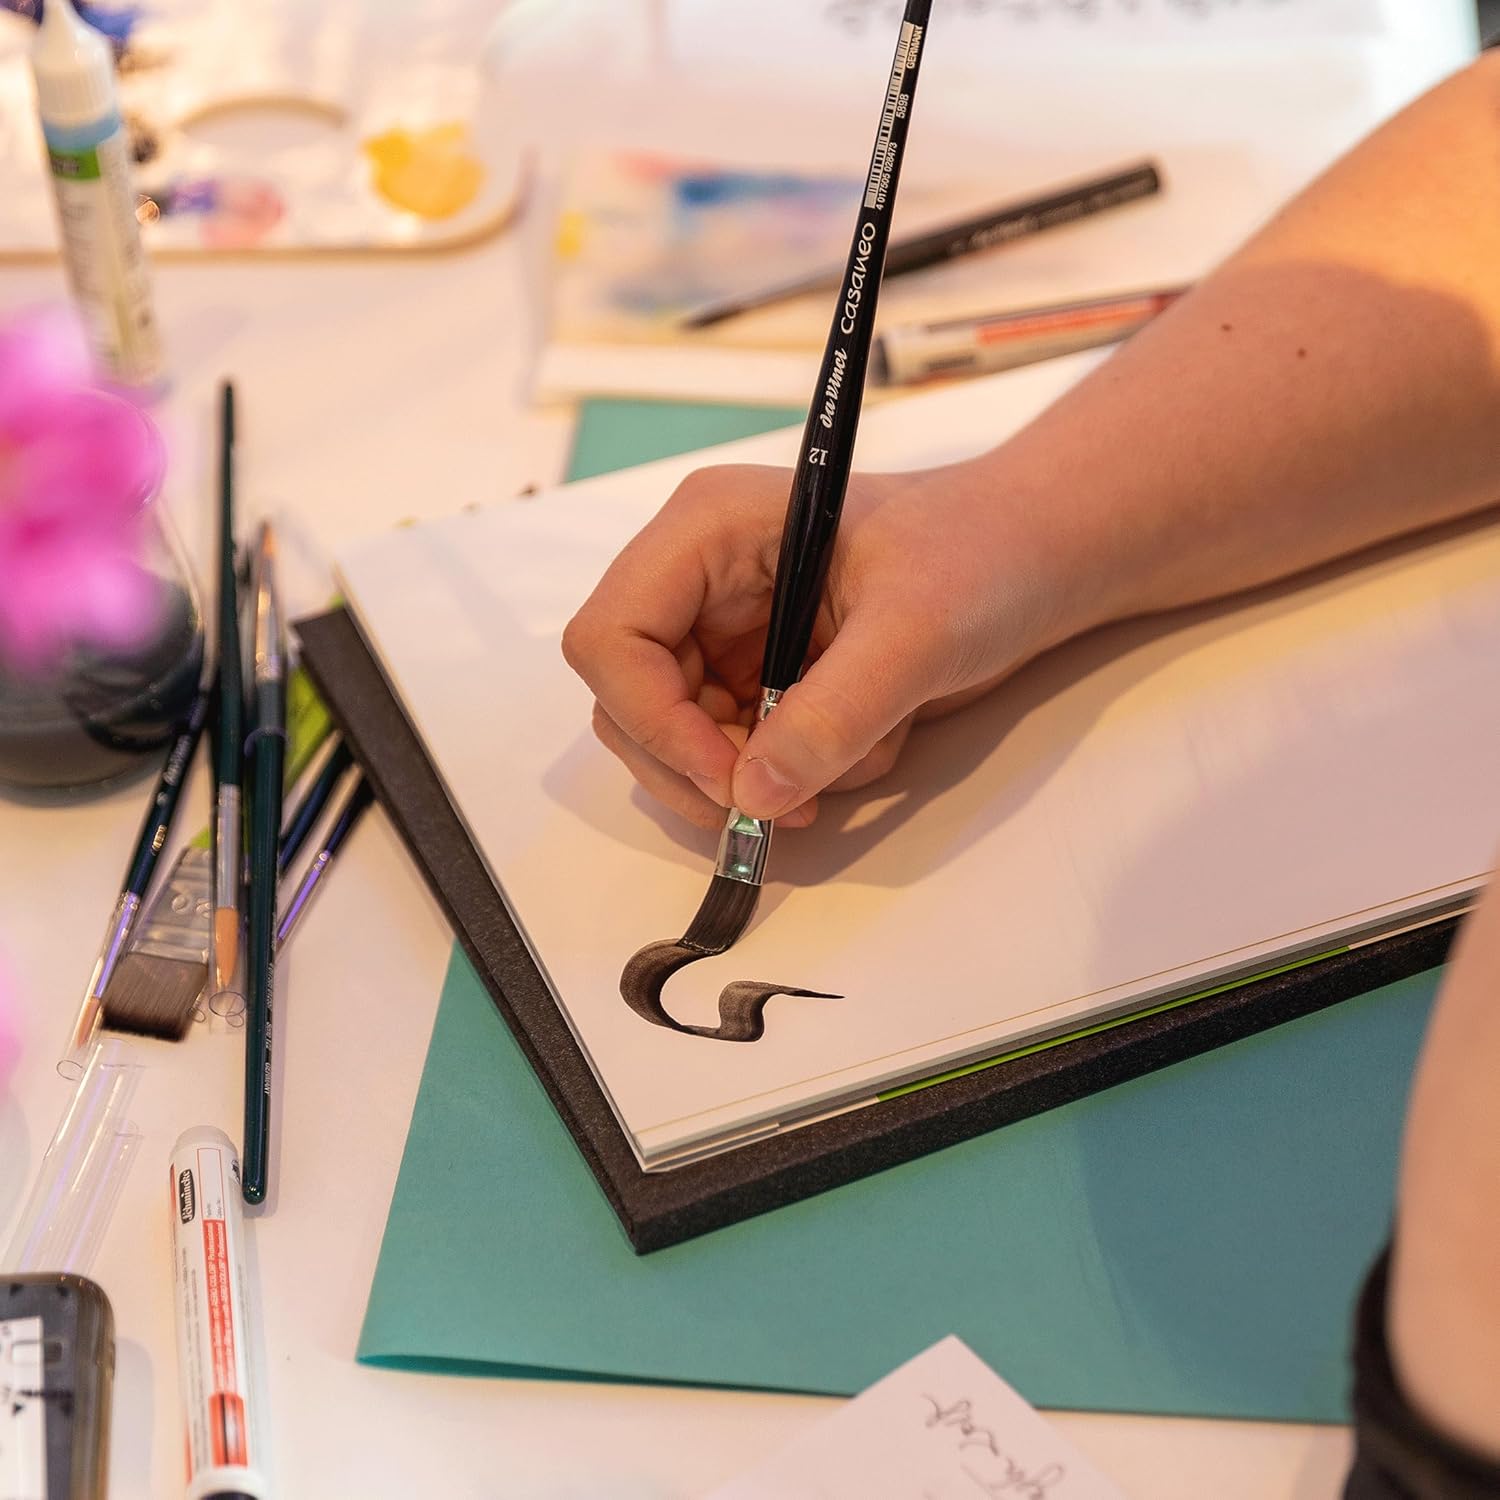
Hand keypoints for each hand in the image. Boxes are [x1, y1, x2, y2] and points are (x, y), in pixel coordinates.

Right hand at [562, 457, 1088, 828]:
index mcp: (707, 530)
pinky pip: (738, 755)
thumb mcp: (916, 630)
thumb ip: (835, 711)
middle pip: (630, 701)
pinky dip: (795, 775)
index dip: (651, 720)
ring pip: (678, 741)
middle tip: (780, 806)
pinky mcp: (759, 677)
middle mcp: (698, 581)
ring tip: (849, 767)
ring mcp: (725, 633)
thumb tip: (753, 796)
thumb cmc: (981, 554)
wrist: (1033, 562)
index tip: (730, 779)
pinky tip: (865, 748)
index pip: (611, 637)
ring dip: (755, 779)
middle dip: (698, 765)